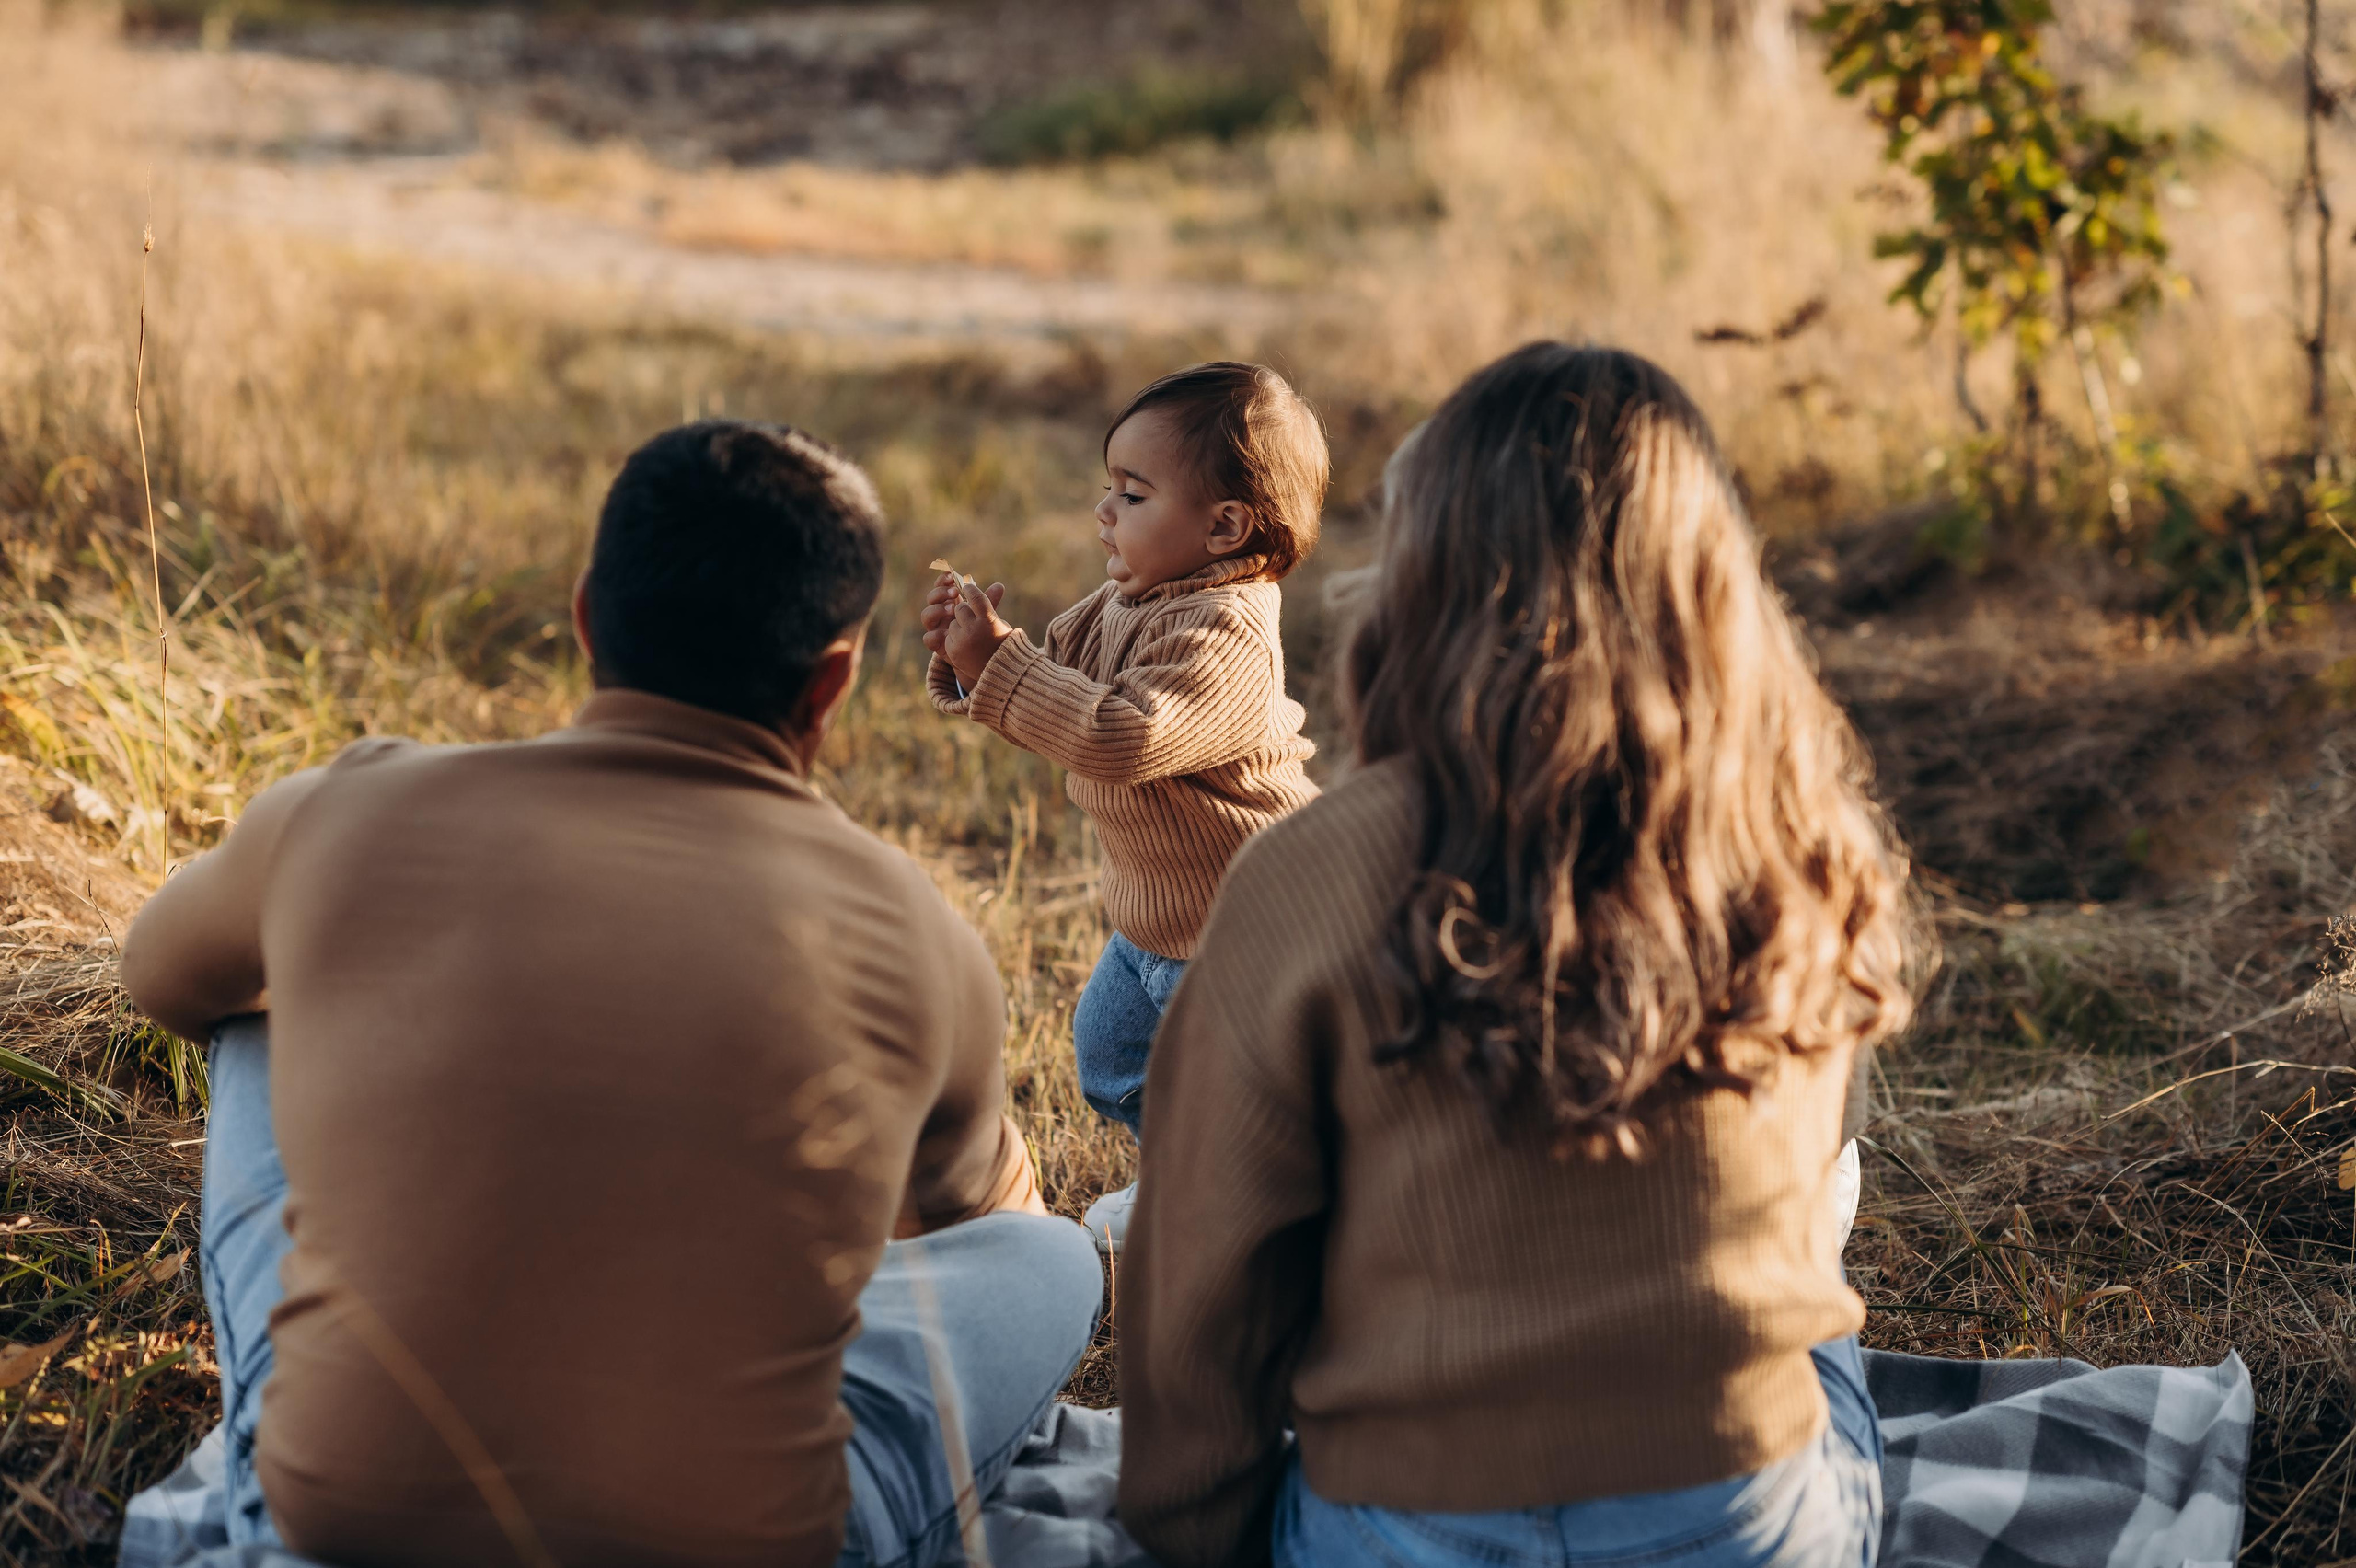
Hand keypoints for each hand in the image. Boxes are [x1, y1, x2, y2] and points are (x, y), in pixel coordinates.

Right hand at [922, 571, 1012, 690]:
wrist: (978, 655)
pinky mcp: (936, 644)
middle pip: (931, 598)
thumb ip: (989, 601)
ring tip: (952, 608)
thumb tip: (1000, 586)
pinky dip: (934, 635)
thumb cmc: (979, 630)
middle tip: (955, 593)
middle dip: (941, 593)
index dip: (943, 580)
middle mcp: (940, 613)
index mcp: (949, 602)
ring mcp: (936, 628)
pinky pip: (928, 638)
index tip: (952, 576)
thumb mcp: (984, 614)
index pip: (941, 586)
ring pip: (926, 615)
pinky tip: (946, 633)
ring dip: (937, 610)